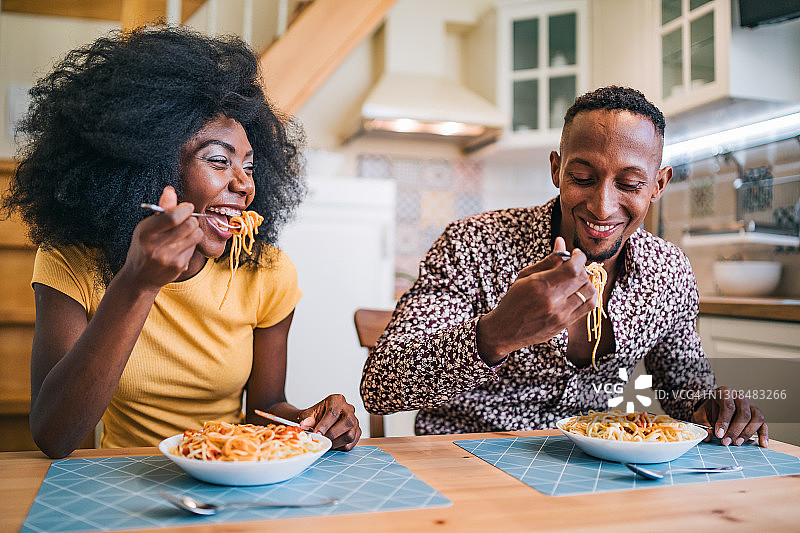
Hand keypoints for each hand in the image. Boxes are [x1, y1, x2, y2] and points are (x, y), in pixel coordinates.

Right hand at [120, 186, 202, 290]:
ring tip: (183, 233)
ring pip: (196, 235)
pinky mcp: (179, 266)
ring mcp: (169, 258)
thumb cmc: (143, 247)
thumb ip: (161, 209)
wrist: (140, 278)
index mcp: (145, 232)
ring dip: (193, 231)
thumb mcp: (146, 227)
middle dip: (191, 219)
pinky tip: (180, 247)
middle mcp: (156, 246)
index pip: (172, 217)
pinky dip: (191, 244)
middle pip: (189, 225)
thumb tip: (170, 190)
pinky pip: (194, 247)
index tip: (187, 207)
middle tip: (187, 220)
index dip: (185, 209)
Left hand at [298, 394, 360, 450]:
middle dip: (332, 434)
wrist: (321, 419)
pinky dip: (340, 446)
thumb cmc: (317, 415)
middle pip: (347, 422)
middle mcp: (349, 409)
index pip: (333, 412)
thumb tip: (304, 424)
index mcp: (337, 400)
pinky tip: (332, 443)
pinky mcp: (357, 431)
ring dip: (336, 442)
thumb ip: (307, 419)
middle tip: (321, 440)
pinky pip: (351, 443)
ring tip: (326, 442)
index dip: (324, 425)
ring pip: (350, 435)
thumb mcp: (309, 414)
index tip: (316, 434)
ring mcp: (355, 420)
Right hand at [477, 236, 597, 363]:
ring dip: (586, 282)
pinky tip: (578, 292)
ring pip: (590, 292)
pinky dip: (589, 296)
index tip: (575, 254)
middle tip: (574, 266)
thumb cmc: (513, 300)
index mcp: (540, 286)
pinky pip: (589, 307)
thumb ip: (547, 260)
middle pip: (583, 278)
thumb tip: (561, 242)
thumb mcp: (525, 276)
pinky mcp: (565, 324)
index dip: (579, 257)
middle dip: (582, 267)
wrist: (506, 330)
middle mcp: (553, 301)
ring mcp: (561, 314)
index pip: (573, 268)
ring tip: (576, 280)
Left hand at [692, 386, 767, 446]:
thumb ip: (702, 425)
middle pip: (743, 413)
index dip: (724, 422)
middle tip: (726, 442)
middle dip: (735, 430)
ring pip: (756, 418)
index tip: (719, 434)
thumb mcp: (701, 415)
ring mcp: (750, 405)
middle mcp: (739, 397)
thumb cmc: (709, 411)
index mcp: (724, 392)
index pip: (728, 406)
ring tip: (737, 443)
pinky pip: (764, 424)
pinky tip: (762, 444)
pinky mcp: (757, 415)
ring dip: (747, 433)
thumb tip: (707, 437)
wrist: (714, 407)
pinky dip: (764, 435)